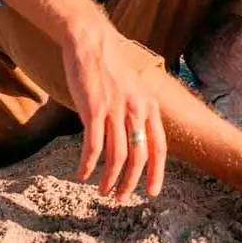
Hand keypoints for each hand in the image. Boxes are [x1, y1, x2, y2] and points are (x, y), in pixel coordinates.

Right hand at [62, 24, 167, 199]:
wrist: (92, 44)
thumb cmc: (112, 68)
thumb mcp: (136, 89)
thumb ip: (139, 111)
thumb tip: (138, 138)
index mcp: (149, 107)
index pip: (159, 147)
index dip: (157, 173)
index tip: (152, 192)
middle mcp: (136, 111)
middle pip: (138, 157)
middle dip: (130, 182)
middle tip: (120, 198)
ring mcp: (115, 111)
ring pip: (117, 157)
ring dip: (110, 179)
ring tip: (103, 191)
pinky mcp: (94, 110)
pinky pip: (93, 146)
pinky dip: (88, 165)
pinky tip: (82, 174)